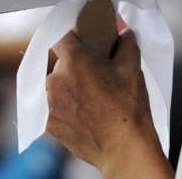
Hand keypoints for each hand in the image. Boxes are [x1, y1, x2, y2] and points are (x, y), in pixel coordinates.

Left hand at [45, 30, 172, 177]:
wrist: (124, 148)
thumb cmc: (128, 109)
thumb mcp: (132, 68)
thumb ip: (126, 43)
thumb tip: (125, 33)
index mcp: (74, 61)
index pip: (60, 36)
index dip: (69, 35)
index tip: (78, 39)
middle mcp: (56, 79)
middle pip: (61, 63)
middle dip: (77, 67)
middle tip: (96, 76)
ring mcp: (50, 102)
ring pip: (57, 85)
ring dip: (69, 88)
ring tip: (91, 99)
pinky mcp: (49, 123)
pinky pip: (53, 107)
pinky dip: (66, 108)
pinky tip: (84, 114)